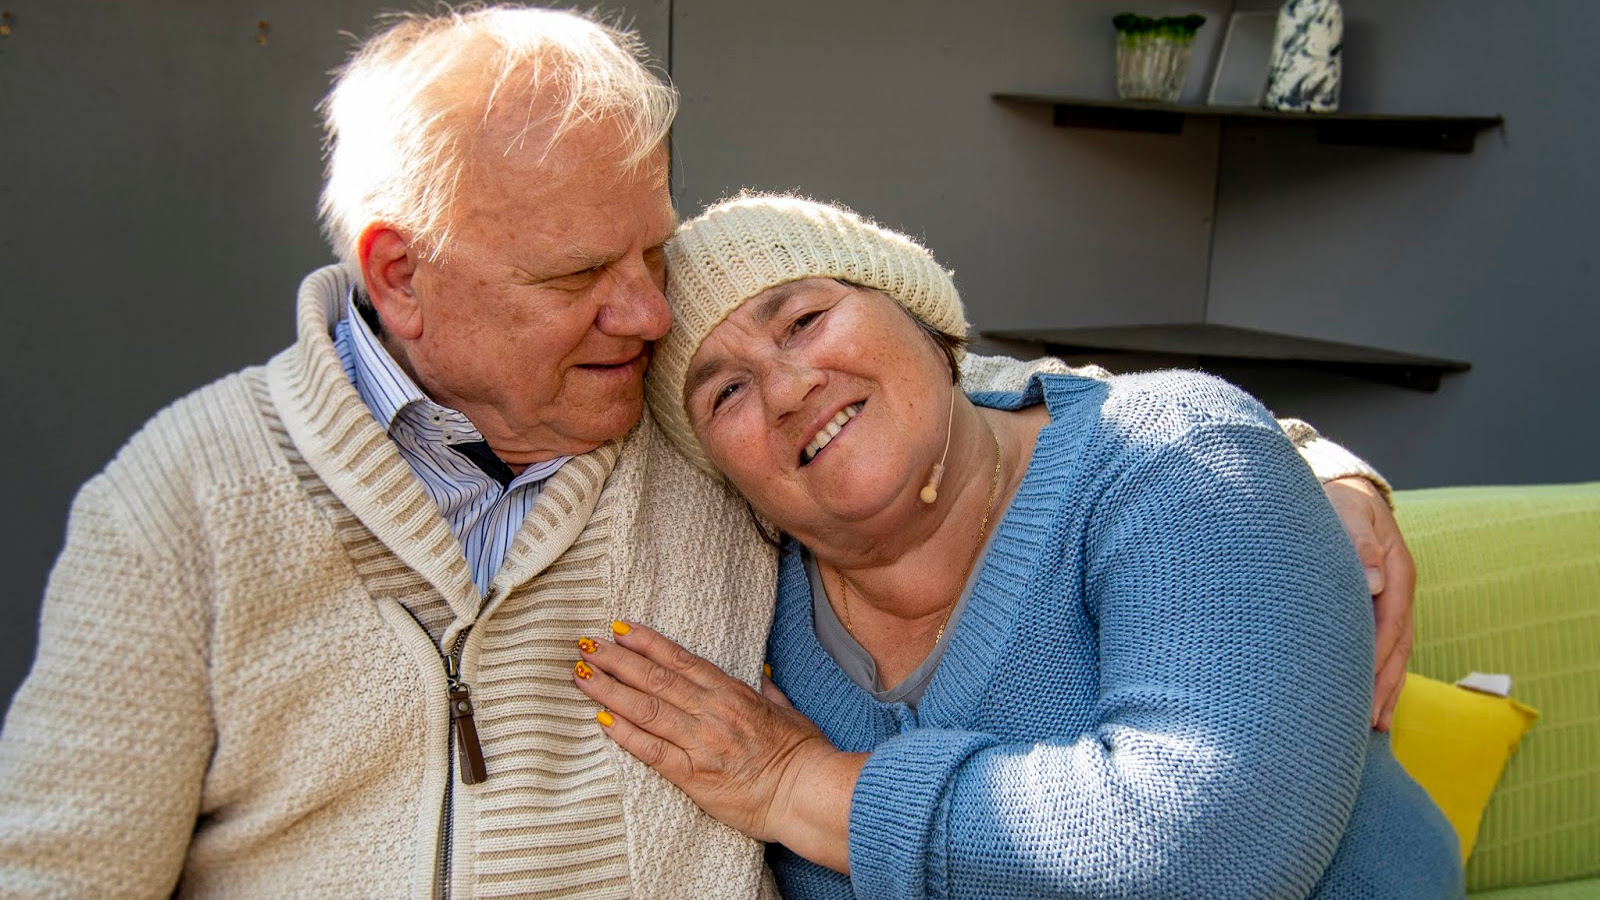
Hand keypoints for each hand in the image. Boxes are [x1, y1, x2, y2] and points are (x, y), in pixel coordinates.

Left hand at [573, 623, 862, 871]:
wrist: (809, 794)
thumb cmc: (803, 755)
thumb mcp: (787, 713)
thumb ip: (767, 694)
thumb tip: (759, 675)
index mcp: (733, 693)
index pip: (682, 660)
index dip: (647, 643)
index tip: (620, 629)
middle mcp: (713, 711)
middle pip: (655, 678)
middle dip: (617, 660)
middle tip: (585, 644)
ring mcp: (701, 742)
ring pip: (647, 708)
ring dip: (610, 690)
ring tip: (581, 674)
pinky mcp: (694, 775)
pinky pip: (652, 750)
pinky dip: (625, 733)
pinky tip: (600, 719)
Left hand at [1323, 477, 1415, 730]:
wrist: (1338, 492)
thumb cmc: (1337, 501)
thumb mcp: (1348, 510)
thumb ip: (1358, 540)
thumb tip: (1374, 579)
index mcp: (1397, 572)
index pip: (1391, 622)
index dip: (1378, 656)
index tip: (1363, 687)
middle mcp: (1397, 593)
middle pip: (1396, 647)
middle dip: (1383, 686)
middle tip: (1367, 723)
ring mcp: (1389, 604)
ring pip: (1392, 654)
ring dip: (1383, 690)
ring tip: (1371, 728)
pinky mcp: (1374, 611)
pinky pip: (1380, 650)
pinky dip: (1376, 678)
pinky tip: (1366, 707)